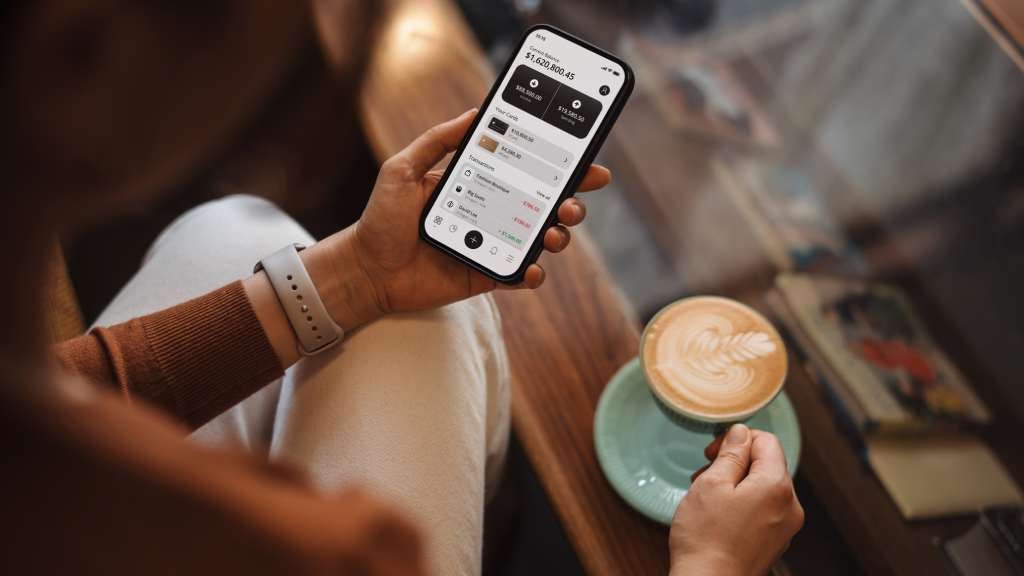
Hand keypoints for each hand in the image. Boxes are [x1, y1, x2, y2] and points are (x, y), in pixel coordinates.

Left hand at [347, 108, 610, 314]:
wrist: (366, 269)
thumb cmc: (380, 218)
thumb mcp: (403, 169)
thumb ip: (436, 141)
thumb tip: (475, 114)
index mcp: (479, 183)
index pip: (526, 169)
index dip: (560, 165)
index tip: (584, 158)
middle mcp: (492, 212)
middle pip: (545, 204)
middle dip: (571, 201)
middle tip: (573, 202)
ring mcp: (491, 244)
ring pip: (540, 239)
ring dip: (558, 235)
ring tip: (554, 233)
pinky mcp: (485, 275)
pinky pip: (519, 275)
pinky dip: (532, 274)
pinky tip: (531, 269)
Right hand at [669, 425, 803, 575]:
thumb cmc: (705, 538)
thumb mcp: (711, 483)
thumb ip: (731, 453)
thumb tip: (742, 432)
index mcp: (777, 486)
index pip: (766, 441)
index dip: (736, 440)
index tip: (711, 453)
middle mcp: (790, 506)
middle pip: (766, 464)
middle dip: (734, 463)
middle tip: (704, 476)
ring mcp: (786, 527)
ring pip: (763, 487)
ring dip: (736, 484)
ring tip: (708, 498)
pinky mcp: (776, 542)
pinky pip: (763, 510)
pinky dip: (743, 504)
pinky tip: (719, 516)